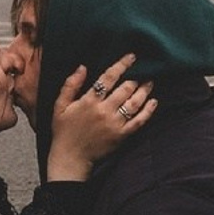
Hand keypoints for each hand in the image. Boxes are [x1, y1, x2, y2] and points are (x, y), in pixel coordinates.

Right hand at [45, 54, 156, 182]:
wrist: (70, 158)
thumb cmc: (64, 131)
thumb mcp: (60, 106)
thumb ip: (70, 85)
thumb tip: (83, 67)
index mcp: (89, 101)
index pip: (108, 78)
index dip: (121, 65)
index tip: (131, 57)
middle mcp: (104, 111)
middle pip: (125, 89)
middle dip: (136, 77)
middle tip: (145, 68)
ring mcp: (115, 124)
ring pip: (134, 103)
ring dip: (144, 91)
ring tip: (150, 82)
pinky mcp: (122, 136)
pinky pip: (138, 121)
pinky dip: (148, 111)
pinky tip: (154, 102)